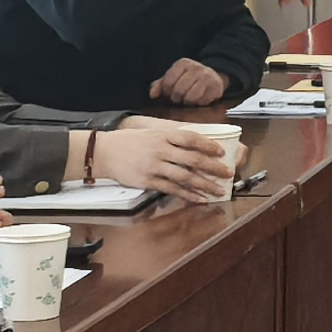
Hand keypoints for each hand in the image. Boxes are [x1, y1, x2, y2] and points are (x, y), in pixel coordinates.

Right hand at [97, 114, 236, 204]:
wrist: (104, 152)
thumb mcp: (151, 133)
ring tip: (219, 190)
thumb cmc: (129, 141)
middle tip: (227, 173)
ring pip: (186, 177)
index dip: (208, 145)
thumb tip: (193, 144)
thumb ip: (170, 138)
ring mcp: (155, 166)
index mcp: (163, 135)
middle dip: (213, 167)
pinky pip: (172, 189)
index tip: (221, 152)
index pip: (191, 138)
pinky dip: (188, 195)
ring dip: (205, 185)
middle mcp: (161, 150)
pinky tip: (200, 199)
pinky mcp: (148, 181)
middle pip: (193, 159)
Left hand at [154, 59, 229, 108]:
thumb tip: (153, 95)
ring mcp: (207, 77)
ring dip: (187, 101)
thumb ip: (160, 85)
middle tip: (179, 98)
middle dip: (176, 98)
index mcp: (182, 63)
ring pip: (191, 96)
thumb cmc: (187, 79)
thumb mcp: (172, 78)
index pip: (168, 82)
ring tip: (188, 99)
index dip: (166, 91)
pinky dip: (198, 103)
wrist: (212, 76)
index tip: (170, 92)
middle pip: (179, 90)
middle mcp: (196, 68)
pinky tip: (199, 99)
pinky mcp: (216, 86)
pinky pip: (202, 101)